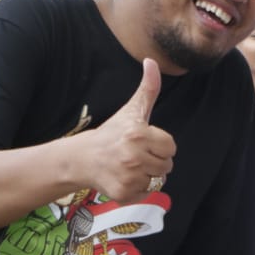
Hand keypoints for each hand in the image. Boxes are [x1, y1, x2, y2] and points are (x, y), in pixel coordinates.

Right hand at [86, 59, 175, 201]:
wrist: (83, 158)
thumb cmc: (112, 133)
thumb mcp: (132, 110)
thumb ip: (148, 88)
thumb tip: (152, 61)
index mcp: (138, 134)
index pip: (171, 147)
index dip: (160, 145)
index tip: (143, 142)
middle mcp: (133, 156)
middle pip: (167, 165)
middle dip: (155, 161)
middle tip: (135, 155)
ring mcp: (128, 176)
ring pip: (158, 180)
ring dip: (148, 175)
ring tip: (130, 167)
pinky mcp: (123, 192)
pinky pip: (147, 194)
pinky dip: (139, 189)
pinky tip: (125, 178)